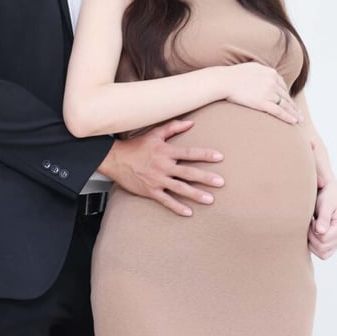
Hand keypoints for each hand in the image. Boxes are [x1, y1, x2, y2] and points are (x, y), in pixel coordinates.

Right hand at [100, 119, 224, 216]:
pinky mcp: (150, 191)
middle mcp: (163, 166)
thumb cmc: (136, 145)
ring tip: (210, 199)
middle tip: (221, 182)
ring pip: (180, 188)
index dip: (205, 154)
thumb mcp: (154, 133)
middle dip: (205, 177)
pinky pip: (166, 200)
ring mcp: (157, 180)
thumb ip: (173, 127)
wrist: (115, 159)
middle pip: (188, 172)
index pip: (189, 152)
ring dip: (196, 194)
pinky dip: (177, 207)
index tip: (219, 157)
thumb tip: (191, 123)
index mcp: (166, 151)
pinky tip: (188, 212)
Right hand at [222, 62, 301, 124]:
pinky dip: (288, 117)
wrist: (224, 81)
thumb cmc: (233, 75)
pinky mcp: (264, 103)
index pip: (282, 86)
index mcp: (271, 73)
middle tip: (298, 112)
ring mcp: (269, 93)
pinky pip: (279, 111)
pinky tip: (294, 122)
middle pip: (285, 96)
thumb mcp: (252, 67)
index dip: (286, 95)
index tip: (290, 101)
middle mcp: (273, 82)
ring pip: (285, 104)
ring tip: (299, 119)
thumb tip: (264, 74)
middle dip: (293, 105)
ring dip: (294, 113)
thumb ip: (261, 71)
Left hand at [308, 181, 336, 258]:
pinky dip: (313, 245)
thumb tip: (321, 231)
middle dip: (311, 236)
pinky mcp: (331, 245)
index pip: (323, 239)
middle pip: (321, 248)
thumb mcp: (325, 204)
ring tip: (312, 228)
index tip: (312, 219)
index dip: (313, 230)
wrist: (326, 194)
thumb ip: (323, 218)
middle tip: (311, 223)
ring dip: (312, 241)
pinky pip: (321, 254)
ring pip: (321, 253)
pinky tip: (312, 233)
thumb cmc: (326, 198)